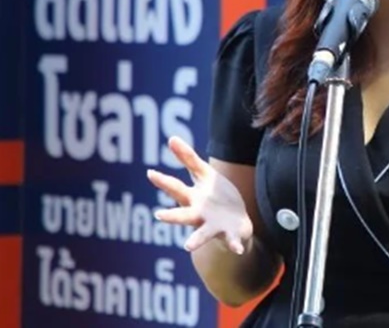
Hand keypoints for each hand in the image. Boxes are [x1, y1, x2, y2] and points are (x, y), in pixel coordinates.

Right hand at [147, 136, 252, 254]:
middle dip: (172, 216)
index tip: (150, 173)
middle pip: (183, 214)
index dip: (164, 181)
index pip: (177, 188)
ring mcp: (212, 226)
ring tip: (187, 246)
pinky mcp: (229, 234)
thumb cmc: (215, 196)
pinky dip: (234, 245)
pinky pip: (231, 241)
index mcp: (193, 198)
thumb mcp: (204, 174)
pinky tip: (238, 250)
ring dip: (196, 240)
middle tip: (159, 215)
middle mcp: (199, 214)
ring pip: (202, 234)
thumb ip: (188, 158)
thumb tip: (171, 138)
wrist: (235, 222)